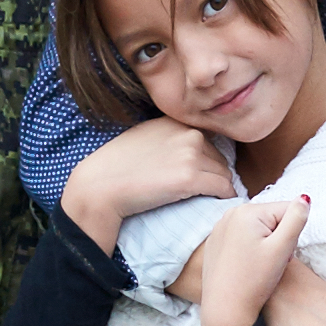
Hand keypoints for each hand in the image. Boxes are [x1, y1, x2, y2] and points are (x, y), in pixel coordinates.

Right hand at [61, 118, 237, 245]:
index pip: (207, 139)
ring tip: (208, 199)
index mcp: (175, 122)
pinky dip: (224, 197)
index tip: (202, 174)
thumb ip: (167, 138)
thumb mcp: (144, 138)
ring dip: (219, 187)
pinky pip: (224, 188)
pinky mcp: (191, 178)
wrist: (101, 186)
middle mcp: (187, 133)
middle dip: (213, 174)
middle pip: (219, 157)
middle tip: (204, 190)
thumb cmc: (116, 167)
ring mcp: (191, 155)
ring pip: (224, 174)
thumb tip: (187, 152)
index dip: (206, 159)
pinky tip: (216, 203)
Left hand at [185, 191, 310, 325]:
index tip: (282, 256)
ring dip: (265, 244)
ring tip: (260, 267)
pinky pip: (242, 238)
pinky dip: (249, 250)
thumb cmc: (254, 281)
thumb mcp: (282, 249)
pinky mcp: (215, 242)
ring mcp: (220, 227)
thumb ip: (296, 219)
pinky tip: (247, 268)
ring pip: (258, 229)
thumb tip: (305, 198)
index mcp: (248, 211)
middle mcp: (230, 213)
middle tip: (272, 263)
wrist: (225, 309)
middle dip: (278, 238)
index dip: (292, 235)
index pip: (287, 211)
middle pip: (271, 219)